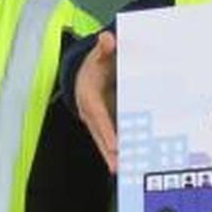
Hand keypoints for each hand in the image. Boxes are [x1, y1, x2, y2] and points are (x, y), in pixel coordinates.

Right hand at [73, 30, 118, 168]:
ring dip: (113, 157)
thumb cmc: (93, 65)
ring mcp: (96, 123)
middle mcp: (91, 114)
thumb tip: (107, 39)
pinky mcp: (103, 127)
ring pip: (104, 142)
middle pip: (100, 135)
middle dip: (109, 152)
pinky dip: (117, 152)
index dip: (106, 132)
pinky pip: (109, 140)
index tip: (115, 146)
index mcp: (89, 97)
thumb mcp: (99, 55)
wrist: (82, 75)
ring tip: (124, 171)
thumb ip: (104, 48)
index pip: (99, 117)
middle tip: (119, 167)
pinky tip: (129, 162)